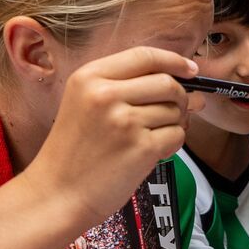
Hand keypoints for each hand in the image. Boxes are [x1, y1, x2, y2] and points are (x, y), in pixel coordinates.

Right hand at [21, 47, 198, 232]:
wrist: (57, 193)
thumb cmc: (74, 152)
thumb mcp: (85, 104)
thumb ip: (128, 88)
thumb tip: (187, 84)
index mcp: (89, 77)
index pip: (144, 55)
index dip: (174, 61)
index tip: (190, 70)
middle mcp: (106, 94)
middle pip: (167, 83)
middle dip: (180, 98)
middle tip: (176, 112)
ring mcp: (124, 121)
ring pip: (175, 110)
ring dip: (175, 123)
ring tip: (153, 136)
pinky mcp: (141, 147)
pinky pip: (177, 135)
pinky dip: (173, 143)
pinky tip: (154, 151)